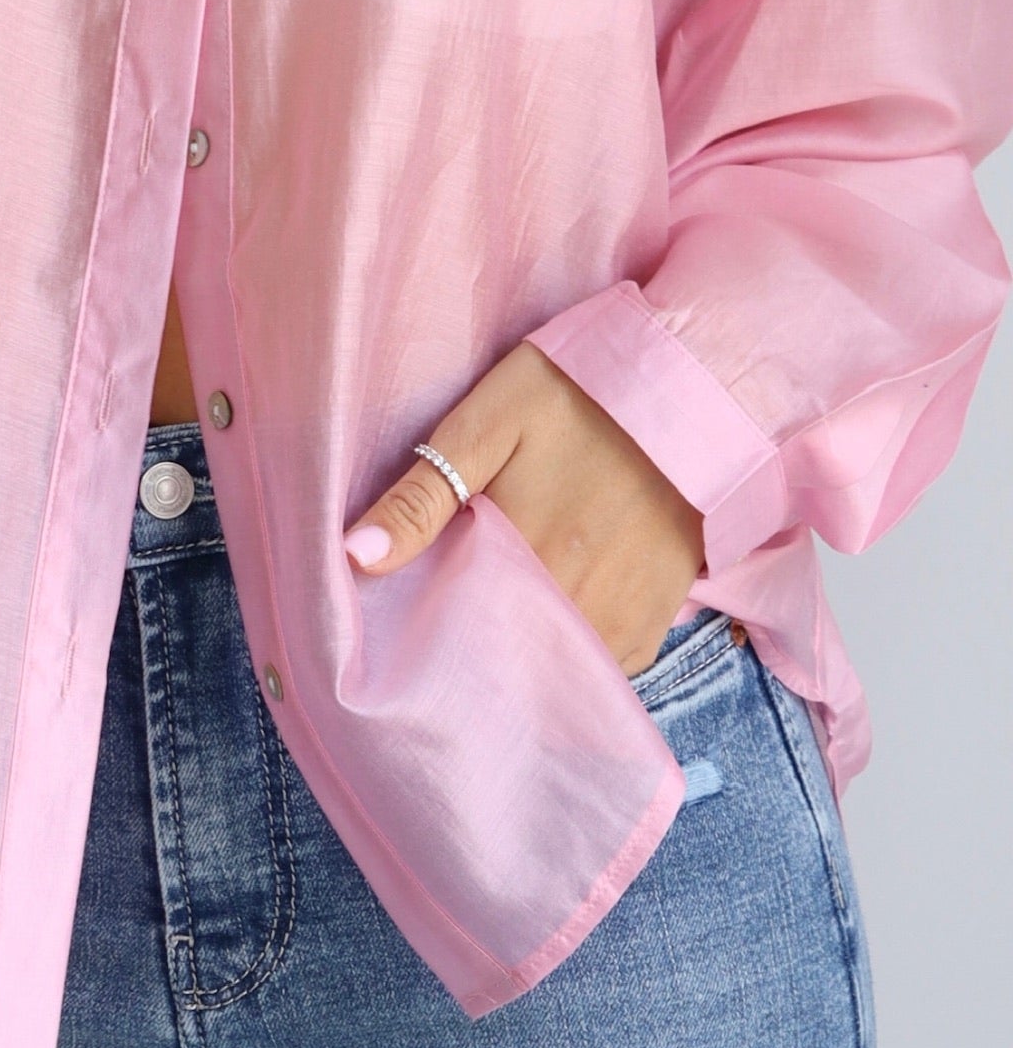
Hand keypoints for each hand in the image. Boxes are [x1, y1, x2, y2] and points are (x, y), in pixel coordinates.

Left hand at [344, 342, 705, 676]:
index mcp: (520, 557)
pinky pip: (604, 661)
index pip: (453, 629)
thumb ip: (422, 496)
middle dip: (473, 640)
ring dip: (525, 648)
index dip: (428, 621)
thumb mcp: (488, 422)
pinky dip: (576, 647)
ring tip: (504, 607)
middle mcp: (573, 603)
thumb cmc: (578, 394)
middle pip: (503, 653)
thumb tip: (354, 559)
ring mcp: (621, 617)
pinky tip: (557, 611)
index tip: (411, 608)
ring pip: (553, 662)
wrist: (693, 384)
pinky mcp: (657, 618)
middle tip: (457, 602)